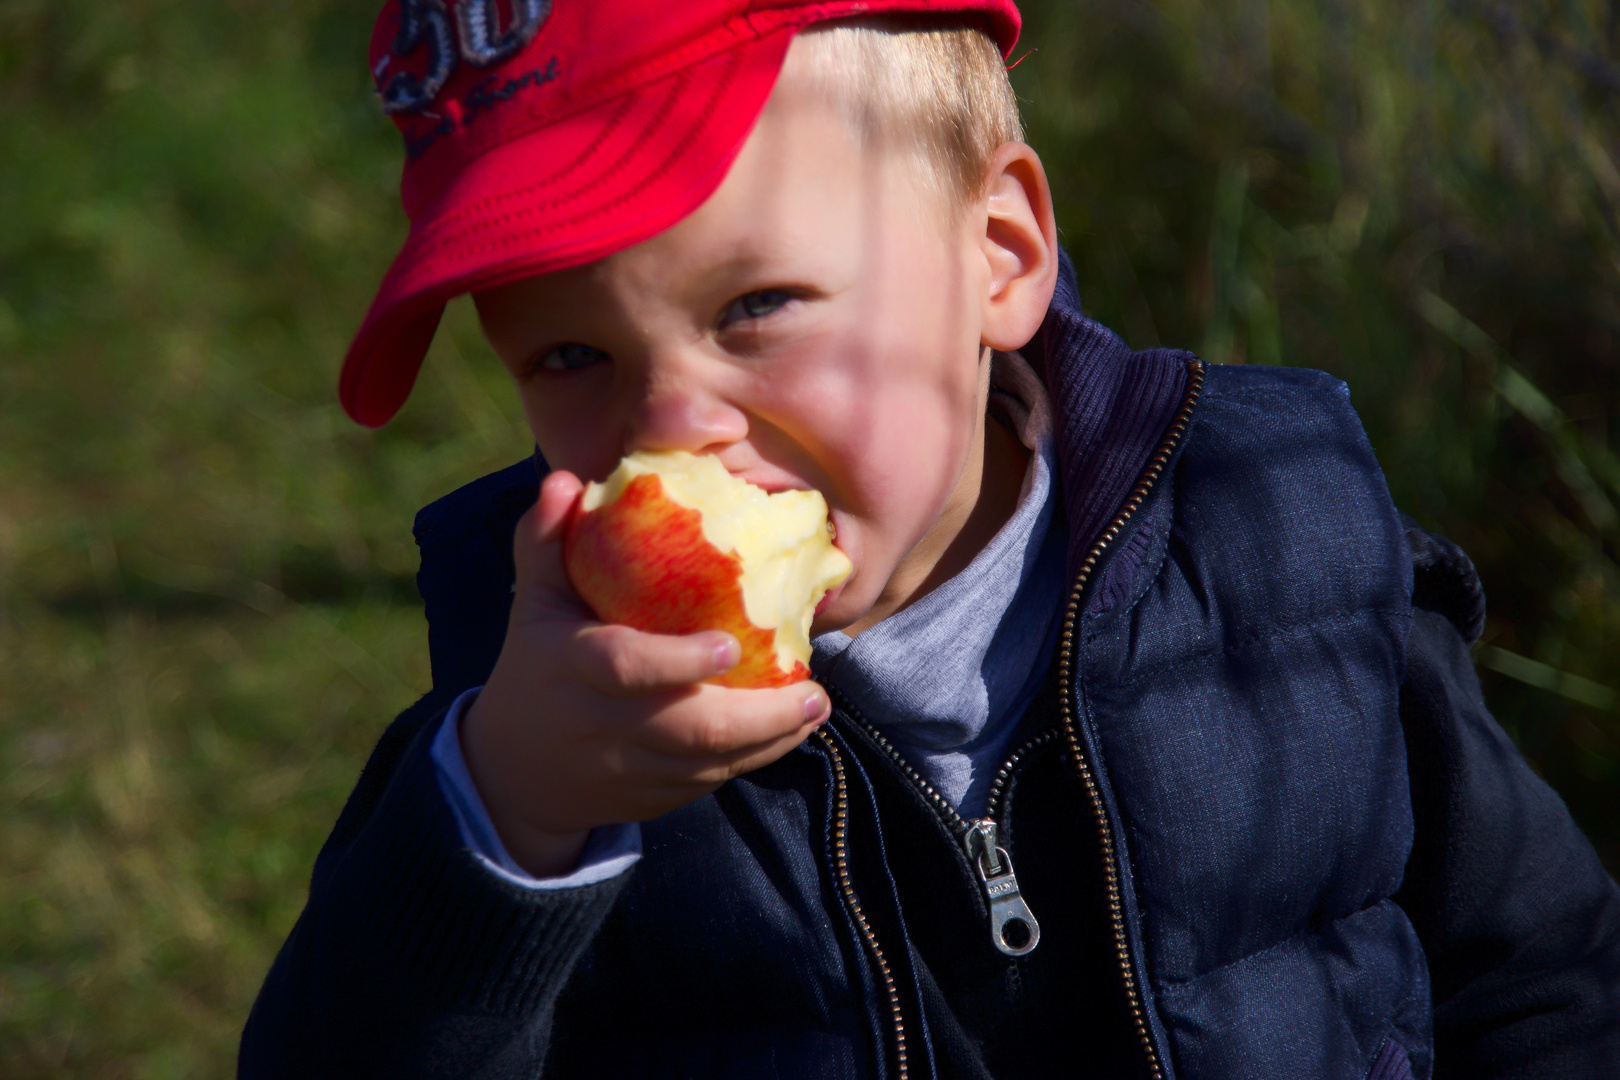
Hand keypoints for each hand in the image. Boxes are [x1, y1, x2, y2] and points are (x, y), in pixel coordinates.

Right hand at [460, 469, 831, 876]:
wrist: (512, 774)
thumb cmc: (536, 666)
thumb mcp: (533, 602)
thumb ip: (546, 539)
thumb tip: (566, 478)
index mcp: (570, 668)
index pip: (625, 666)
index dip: (677, 661)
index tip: (731, 644)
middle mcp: (600, 725)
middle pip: (685, 730)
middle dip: (756, 717)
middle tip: (813, 690)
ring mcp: (627, 769)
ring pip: (707, 764)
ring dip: (769, 740)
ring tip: (815, 706)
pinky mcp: (650, 798)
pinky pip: (707, 782)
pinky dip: (751, 759)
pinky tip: (789, 731)